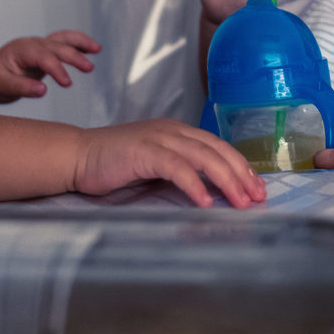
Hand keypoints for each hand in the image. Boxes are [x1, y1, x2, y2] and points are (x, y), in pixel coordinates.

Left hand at [0, 30, 100, 104]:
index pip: (43, 57)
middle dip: (74, 56)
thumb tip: (43, 90)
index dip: (57, 69)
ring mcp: (39, 45)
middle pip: (57, 46)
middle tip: (89, 68)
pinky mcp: (45, 51)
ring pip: (63, 39)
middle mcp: (31, 44)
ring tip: (97, 49)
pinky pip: (63, 43)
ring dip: (80, 43)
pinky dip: (78, 44)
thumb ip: (22, 88)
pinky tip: (92, 49)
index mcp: (20, 49)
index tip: (68, 83)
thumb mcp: (2, 87)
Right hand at [71, 119, 267, 207]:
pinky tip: (205, 202)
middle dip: (241, 174)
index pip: (218, 147)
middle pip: (217, 150)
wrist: (76, 156)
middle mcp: (172, 130)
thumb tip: (210, 192)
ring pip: (203, 156)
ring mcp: (158, 138)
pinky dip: (194, 184)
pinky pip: (176, 167)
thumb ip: (179, 171)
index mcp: (177, 132)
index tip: (257, 188)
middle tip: (257, 198)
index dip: (240, 166)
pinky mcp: (143, 151)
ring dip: (226, 181)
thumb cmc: (113, 166)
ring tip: (240, 203)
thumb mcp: (153, 166)